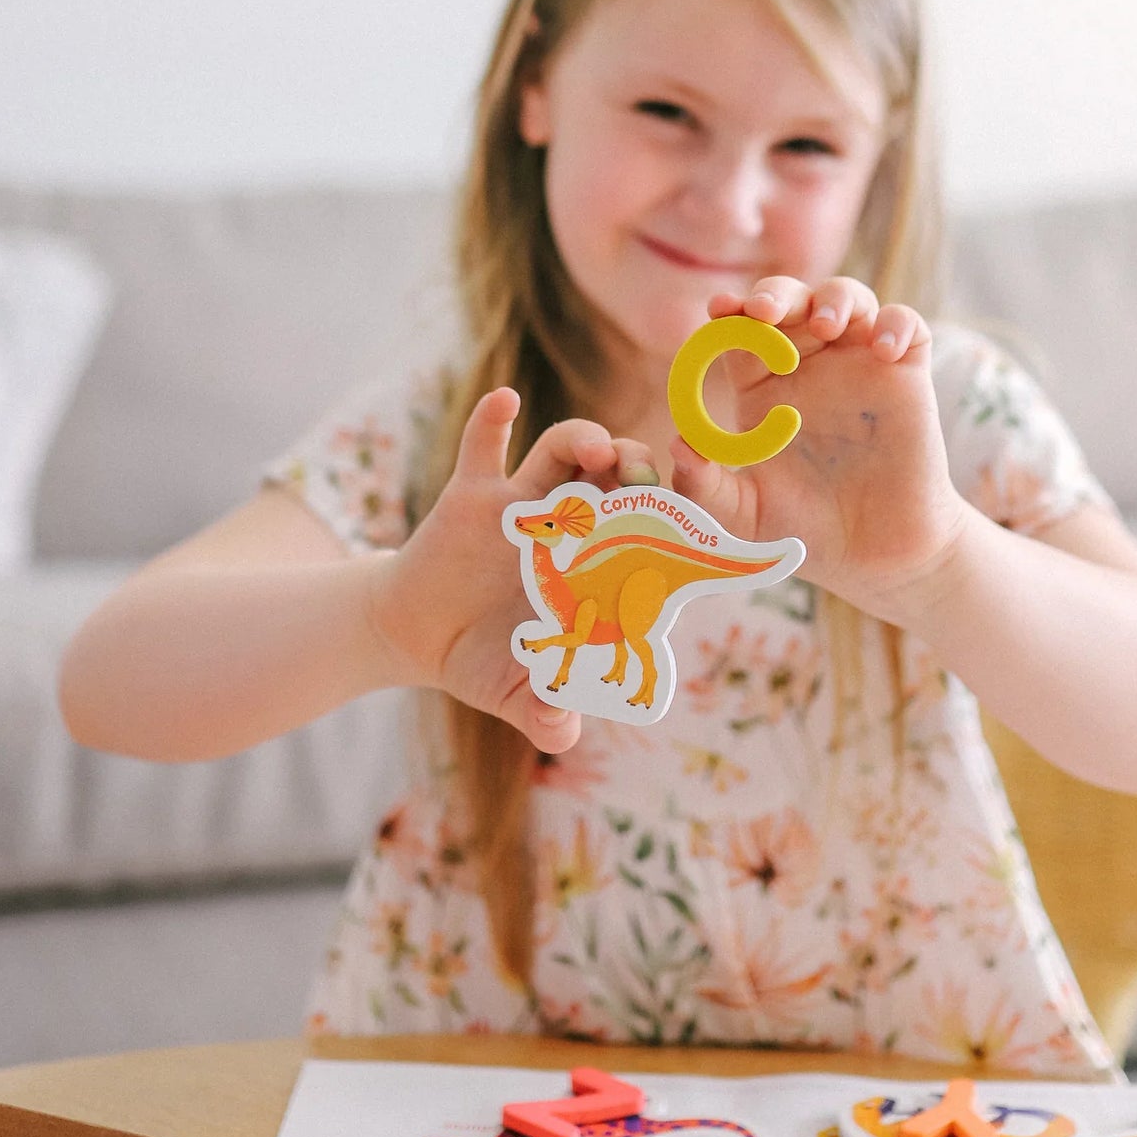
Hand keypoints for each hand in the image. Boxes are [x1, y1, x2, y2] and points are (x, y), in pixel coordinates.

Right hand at [367, 387, 654, 752]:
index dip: (685, 531)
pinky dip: (492, 421)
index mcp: (596, 571)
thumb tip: (561, 733)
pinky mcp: (473, 494)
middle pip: (618, 481)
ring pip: (564, 453)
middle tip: (650, 474)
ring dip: (585, 439)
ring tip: (599, 448)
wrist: (419, 639)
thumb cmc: (485, 663)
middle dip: (641, 469)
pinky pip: (483, 446)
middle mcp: (571, 528)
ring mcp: (524, 506)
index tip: (717, 530)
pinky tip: (505, 403)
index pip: (652, 540)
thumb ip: (543, 716)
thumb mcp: (515, 697)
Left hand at [669, 277, 969, 615]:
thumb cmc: (806, 531)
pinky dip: (895, 323)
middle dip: (775, 294)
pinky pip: (904, 325)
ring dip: (834, 299)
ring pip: (847, 299)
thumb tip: (678, 445)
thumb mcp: (745, 515)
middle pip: (790, 302)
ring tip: (824, 326)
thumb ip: (707, 488)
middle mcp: (809, 366)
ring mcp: (858, 364)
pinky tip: (884, 349)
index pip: (741, 333)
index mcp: (763, 388)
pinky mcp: (905, 373)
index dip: (729, 314)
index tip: (718, 311)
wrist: (874, 553)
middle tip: (764, 311)